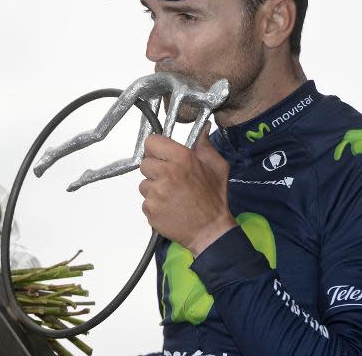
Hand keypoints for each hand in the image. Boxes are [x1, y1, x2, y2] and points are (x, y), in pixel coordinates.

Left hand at [139, 122, 235, 255]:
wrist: (210, 231)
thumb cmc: (214, 200)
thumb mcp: (217, 168)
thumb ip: (205, 146)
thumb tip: (201, 129)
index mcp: (182, 159)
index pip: (151, 142)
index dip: (155, 149)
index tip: (161, 155)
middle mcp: (166, 173)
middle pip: (145, 163)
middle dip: (155, 170)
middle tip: (170, 179)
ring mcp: (156, 192)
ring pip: (144, 184)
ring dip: (154, 188)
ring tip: (172, 196)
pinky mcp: (149, 209)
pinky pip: (145, 201)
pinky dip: (154, 204)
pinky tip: (169, 207)